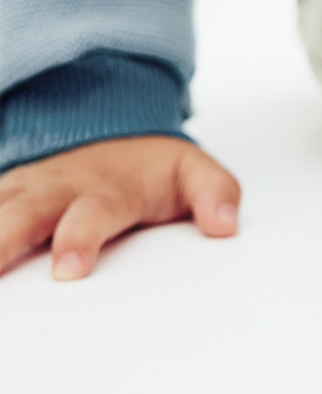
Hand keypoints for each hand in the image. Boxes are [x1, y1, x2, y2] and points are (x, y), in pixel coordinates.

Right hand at [0, 136, 239, 280]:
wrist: (106, 124)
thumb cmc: (148, 167)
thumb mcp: (193, 171)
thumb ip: (216, 193)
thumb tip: (226, 225)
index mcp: (105, 189)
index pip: (92, 215)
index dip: (79, 239)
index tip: (69, 269)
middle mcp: (54, 189)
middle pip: (21, 214)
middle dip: (1, 243)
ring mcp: (19, 191)